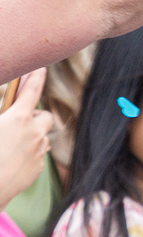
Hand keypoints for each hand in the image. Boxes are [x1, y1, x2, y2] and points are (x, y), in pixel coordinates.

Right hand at [0, 68, 51, 205]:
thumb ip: (1, 116)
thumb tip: (6, 115)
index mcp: (17, 119)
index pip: (31, 91)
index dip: (36, 77)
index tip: (41, 68)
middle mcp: (33, 133)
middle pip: (44, 116)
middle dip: (34, 115)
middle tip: (16, 119)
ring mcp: (38, 151)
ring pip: (40, 136)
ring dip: (30, 135)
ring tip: (9, 142)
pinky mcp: (38, 168)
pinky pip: (37, 154)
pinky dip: (27, 152)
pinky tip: (10, 159)